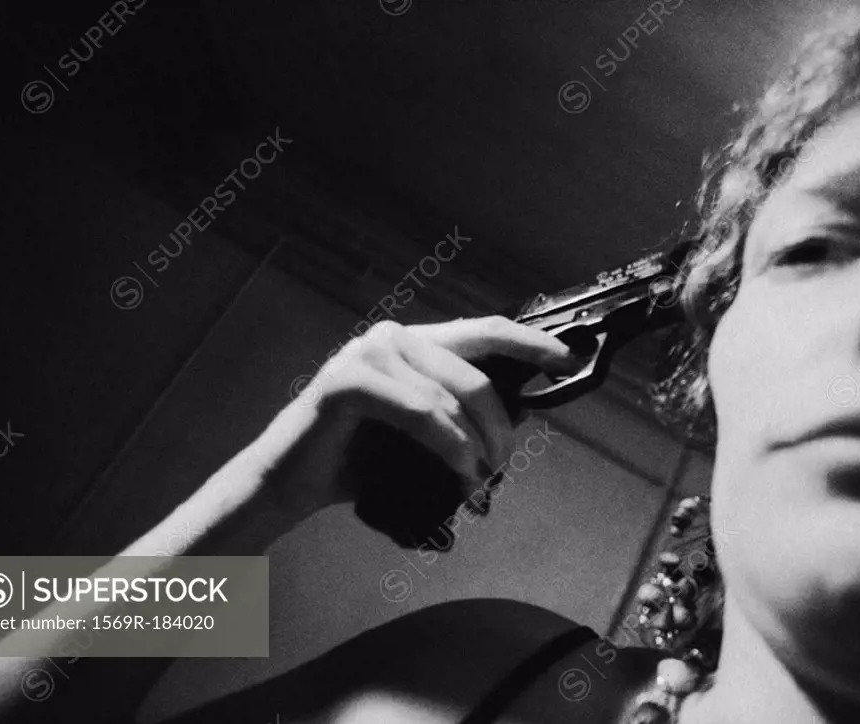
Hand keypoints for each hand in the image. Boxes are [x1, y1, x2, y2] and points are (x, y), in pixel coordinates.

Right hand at [253, 316, 578, 515]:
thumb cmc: (357, 458)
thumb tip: (517, 420)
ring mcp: (367, 354)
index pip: (484, 331)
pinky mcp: (347, 381)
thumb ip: (459, 417)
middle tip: (503, 466)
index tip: (569, 361)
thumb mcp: (420, 433)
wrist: (290, 481)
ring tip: (477, 482)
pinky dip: (448, 445)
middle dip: (502, 425)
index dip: (531, 343)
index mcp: (414, 343)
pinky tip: (458, 471)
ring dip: (476, 446)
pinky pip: (421, 412)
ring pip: (451, 396)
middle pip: (475, 372)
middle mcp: (393, 338)